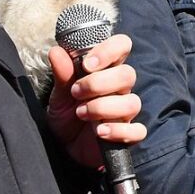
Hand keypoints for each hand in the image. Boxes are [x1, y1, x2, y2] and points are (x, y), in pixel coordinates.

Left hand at [47, 33, 145, 168]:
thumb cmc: (66, 114)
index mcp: (107, 70)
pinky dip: (119, 131)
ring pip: (131, 103)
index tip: (86, 64)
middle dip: (99, 83)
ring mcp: (125, 112)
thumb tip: (56, 51)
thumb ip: (62, 74)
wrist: (64, 147)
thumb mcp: (59, 94)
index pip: (122, 46)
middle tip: (76, 92)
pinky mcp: (126, 135)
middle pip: (128, 74)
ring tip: (81, 113)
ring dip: (103, 107)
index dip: (109, 50)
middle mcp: (120, 89)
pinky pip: (137, 131)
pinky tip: (100, 131)